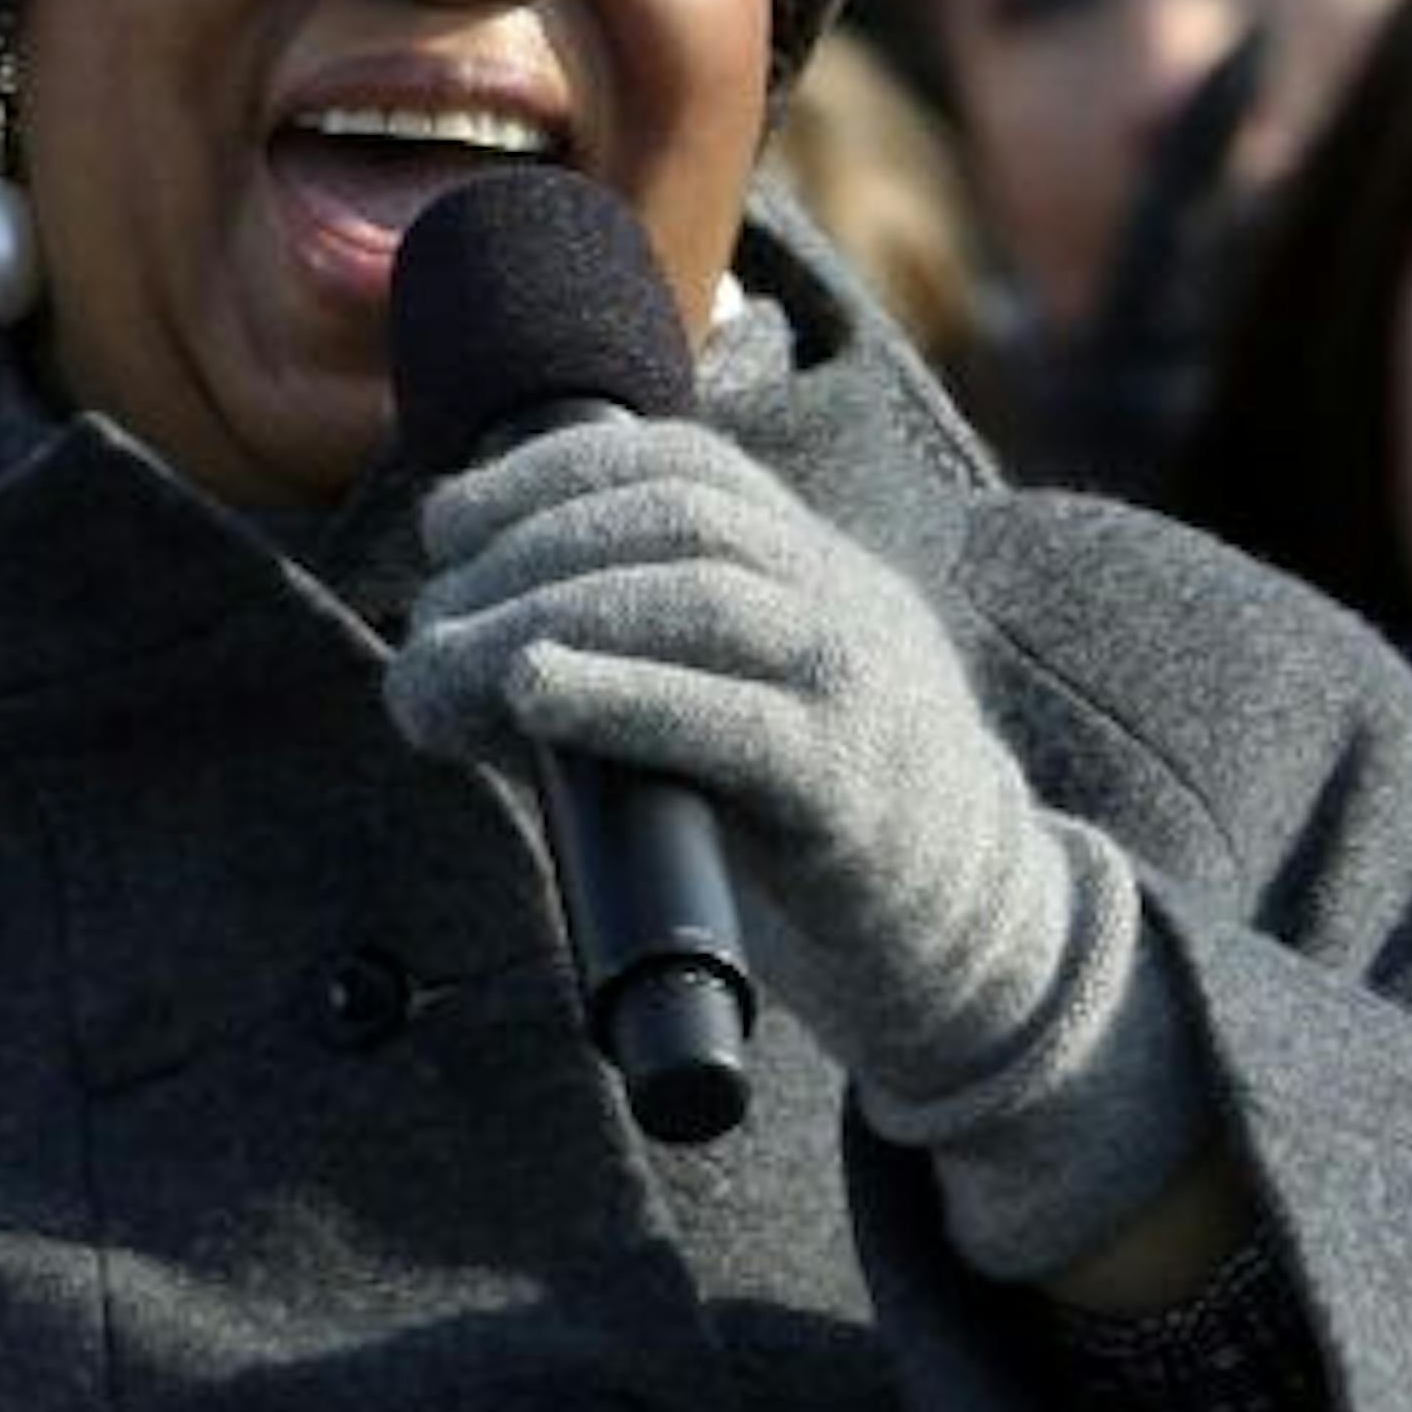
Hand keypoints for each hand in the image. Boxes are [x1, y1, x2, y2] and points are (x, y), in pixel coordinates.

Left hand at [389, 417, 1205, 1278]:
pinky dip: (619, 694)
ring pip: (701, 594)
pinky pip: (730, 720)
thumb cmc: (817, 831)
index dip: (552, 467)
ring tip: (455, 652)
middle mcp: (841, 601)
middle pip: (676, 514)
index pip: (682, 461)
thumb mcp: (733, 714)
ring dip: (549, 609)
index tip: (450, 512)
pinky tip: (530, 692)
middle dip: (530, 538)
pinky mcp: (848, 792)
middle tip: (433, 603)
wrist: (978, 950)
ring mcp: (854, 689)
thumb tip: (440, 669)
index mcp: (812, 566)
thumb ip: (616, 675)